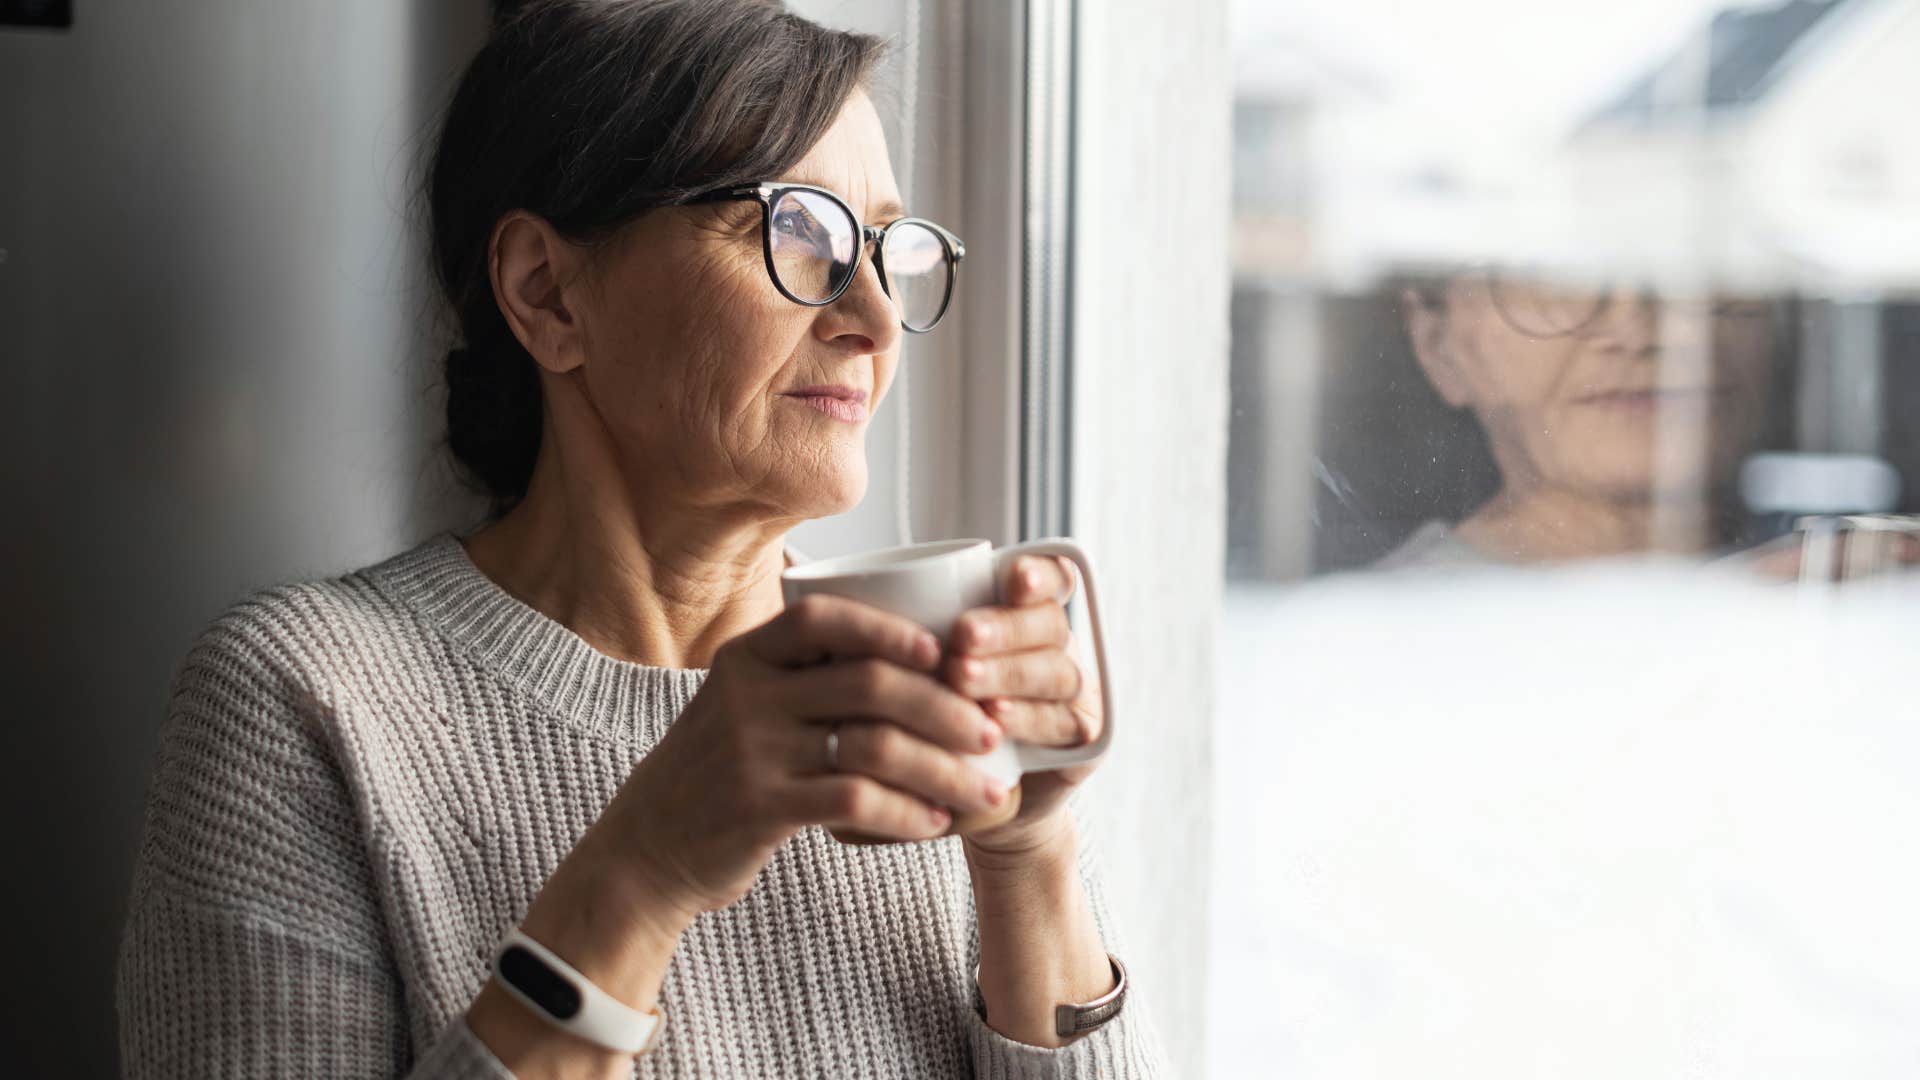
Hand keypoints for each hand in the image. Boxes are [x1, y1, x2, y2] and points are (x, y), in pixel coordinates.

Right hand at [594, 594, 1009, 919]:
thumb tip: (918, 654)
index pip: (824, 615)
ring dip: (941, 769)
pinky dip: (905, 813)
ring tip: (983, 789)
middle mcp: (747, 693)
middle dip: (944, 706)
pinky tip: (934, 824)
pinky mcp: (759, 807)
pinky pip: (853, 802)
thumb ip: (805, 674)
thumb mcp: (745, 703)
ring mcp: (751, 750)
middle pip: (868, 682)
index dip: (890, 628)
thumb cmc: (721, 770)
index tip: (945, 653)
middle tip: (991, 731)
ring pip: (873, 746)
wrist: (648, 847)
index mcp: (748, 655)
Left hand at [944, 555, 1103, 856]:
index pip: (1051, 578)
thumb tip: (864, 595)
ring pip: (1057, 672)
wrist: (964, 801)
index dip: (1040, 573)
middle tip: (962, 636)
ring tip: (964, 678)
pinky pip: (1063, 724)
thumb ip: (914, 634)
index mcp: (1026, 617)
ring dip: (1009, 672)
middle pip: (1050, 623)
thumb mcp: (916, 671)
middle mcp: (1057, 651)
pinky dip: (1029, 718)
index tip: (1012, 577)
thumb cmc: (928, 722)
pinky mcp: (1082, 743)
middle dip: (1005, 627)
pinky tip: (996, 717)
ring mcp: (1074, 696)